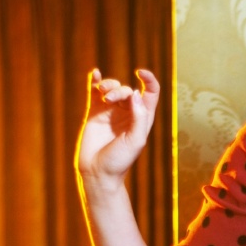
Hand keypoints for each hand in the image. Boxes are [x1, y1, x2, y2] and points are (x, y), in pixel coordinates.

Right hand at [75, 67, 159, 183]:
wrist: (98, 172)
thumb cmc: (120, 161)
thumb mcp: (135, 141)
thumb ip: (138, 117)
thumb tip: (135, 93)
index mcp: (142, 119)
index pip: (150, 93)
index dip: (149, 80)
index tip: (141, 73)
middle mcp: (128, 114)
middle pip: (128, 90)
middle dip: (120, 89)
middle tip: (110, 100)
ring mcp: (110, 112)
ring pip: (112, 88)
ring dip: (108, 85)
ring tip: (102, 94)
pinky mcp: (95, 112)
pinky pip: (95, 92)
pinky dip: (95, 81)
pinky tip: (95, 74)